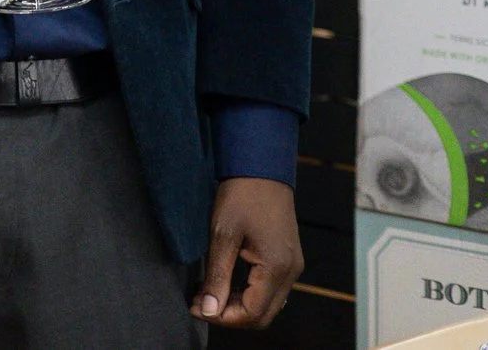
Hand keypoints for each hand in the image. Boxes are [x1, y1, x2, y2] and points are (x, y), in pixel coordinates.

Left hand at [196, 177, 301, 327]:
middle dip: (229, 315)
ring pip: (267, 305)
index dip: (223, 317)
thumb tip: (208, 310)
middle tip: (199, 303)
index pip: (252, 314)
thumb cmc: (241, 197)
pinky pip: (270, 290)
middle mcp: (291, 273)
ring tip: (207, 294)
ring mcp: (292, 267)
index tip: (195, 308)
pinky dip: (248, 294)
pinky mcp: (287, 260)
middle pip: (262, 315)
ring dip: (238, 306)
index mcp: (277, 269)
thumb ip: (217, 276)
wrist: (261, 170)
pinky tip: (224, 283)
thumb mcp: (222, 235)